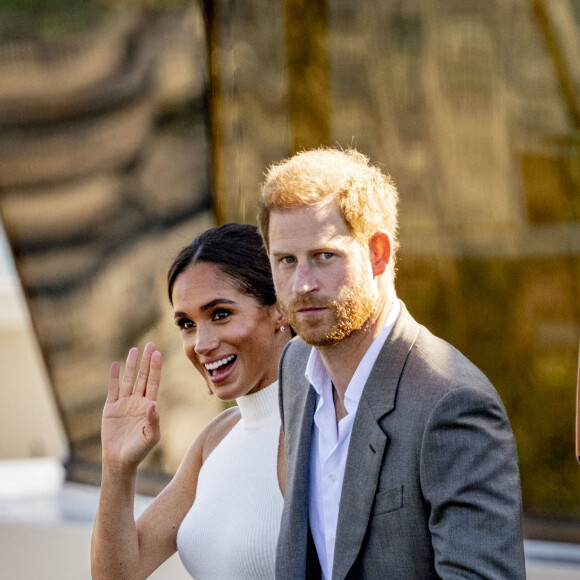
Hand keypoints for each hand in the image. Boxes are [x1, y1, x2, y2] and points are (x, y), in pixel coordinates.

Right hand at [101, 343, 161, 469]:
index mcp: (149, 406)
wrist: (120, 460)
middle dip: (146, 361)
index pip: (153, 383)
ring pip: (128, 380)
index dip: (155, 368)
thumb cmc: (139, 450)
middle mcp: (137, 401)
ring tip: (134, 350)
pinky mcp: (111, 409)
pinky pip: (113, 390)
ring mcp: (124, 404)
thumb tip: (152, 404)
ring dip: (131, 365)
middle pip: (142, 377)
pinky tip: (116, 366)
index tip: (158, 354)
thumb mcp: (150, 437)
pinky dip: (114, 378)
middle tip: (150, 345)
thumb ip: (153, 421)